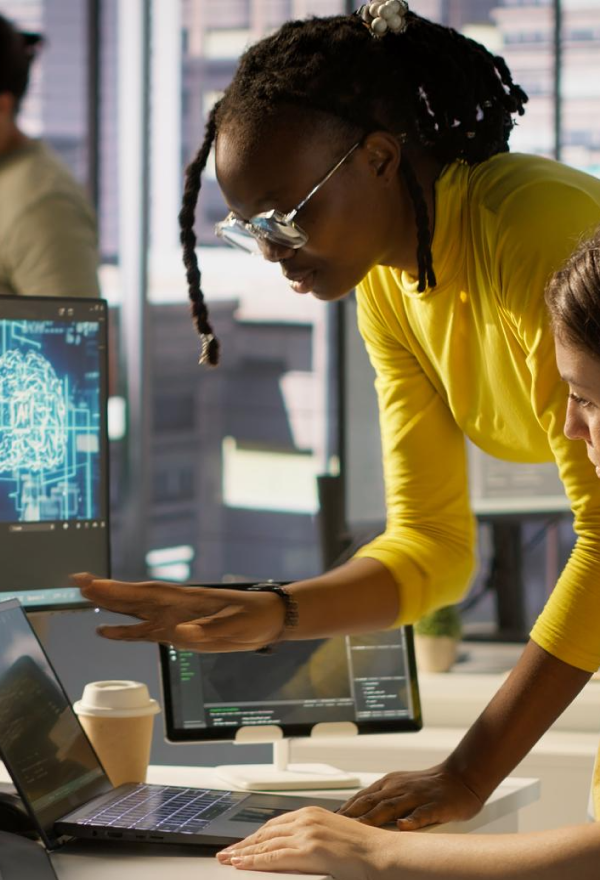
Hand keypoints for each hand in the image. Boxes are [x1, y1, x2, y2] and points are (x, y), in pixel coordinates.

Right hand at [69, 573, 284, 651]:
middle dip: (107, 591)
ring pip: (135, 613)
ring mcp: (174, 620)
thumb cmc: (254, 617)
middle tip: (78, 582)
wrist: (268, 621)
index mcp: (187, 600)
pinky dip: (124, 633)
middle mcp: (175, 607)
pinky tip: (106, 632)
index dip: (120, 589)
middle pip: (134, 598)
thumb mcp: (237, 625)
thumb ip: (209, 630)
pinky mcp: (178, 635)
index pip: (147, 593)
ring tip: (84, 599)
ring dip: (110, 607)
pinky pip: (145, 633)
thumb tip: (180, 634)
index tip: (95, 583)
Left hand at [217, 806, 392, 877]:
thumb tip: (291, 849)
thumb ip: (309, 838)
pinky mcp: (309, 849)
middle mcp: (305, 819)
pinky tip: (243, 864)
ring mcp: (306, 833)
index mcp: (310, 813)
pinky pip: (275, 857)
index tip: (240, 844)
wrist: (380, 852)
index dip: (255, 836)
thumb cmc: (362, 848)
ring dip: (244, 853)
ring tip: (228, 860)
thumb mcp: (330, 834)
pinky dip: (255, 861)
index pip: (274, 825)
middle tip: (226, 853)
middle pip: (265, 832)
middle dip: (244, 844)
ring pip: (266, 844)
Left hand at [338, 764, 483, 829]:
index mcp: (390, 784)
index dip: (346, 809)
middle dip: (352, 815)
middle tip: (336, 828)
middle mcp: (399, 788)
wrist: (460, 777)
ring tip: (359, 829)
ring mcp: (417, 796)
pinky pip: (422, 814)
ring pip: (391, 807)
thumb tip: (357, 811)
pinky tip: (403, 827)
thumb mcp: (401, 787)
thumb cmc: (429, 785)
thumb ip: (381, 798)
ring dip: (373, 818)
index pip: (362, 797)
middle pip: (371, 802)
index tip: (330, 820)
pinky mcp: (435, 805)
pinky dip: (411, 820)